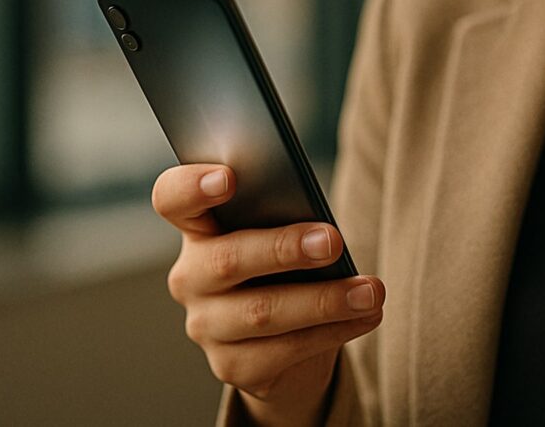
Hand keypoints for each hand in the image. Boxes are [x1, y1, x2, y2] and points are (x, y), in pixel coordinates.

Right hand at [152, 163, 384, 425]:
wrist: (293, 338)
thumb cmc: (292, 264)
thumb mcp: (289, 233)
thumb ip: (291, 217)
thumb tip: (323, 225)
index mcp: (200, 228)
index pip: (173, 199)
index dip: (192, 187)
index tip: (229, 178)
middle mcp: (192, 276)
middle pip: (227, 258)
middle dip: (284, 249)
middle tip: (333, 241)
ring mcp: (207, 325)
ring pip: (262, 313)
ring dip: (324, 300)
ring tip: (371, 291)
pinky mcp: (232, 366)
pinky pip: (284, 350)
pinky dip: (333, 331)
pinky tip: (367, 316)